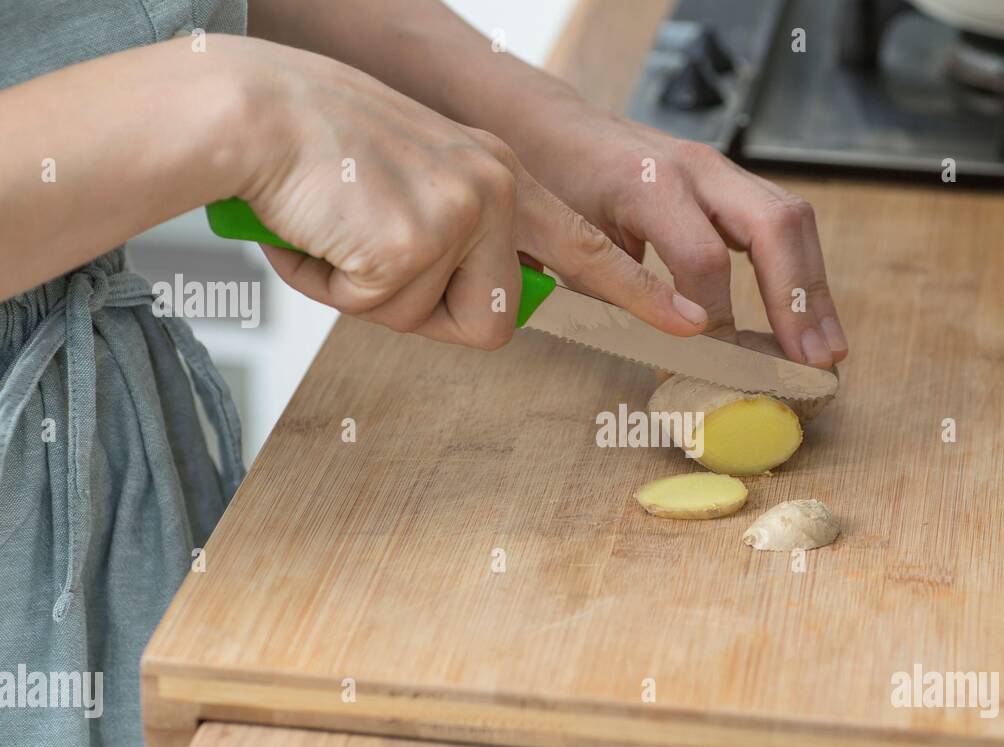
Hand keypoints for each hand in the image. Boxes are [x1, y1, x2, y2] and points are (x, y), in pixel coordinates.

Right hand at [227, 40, 708, 347]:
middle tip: (373, 255)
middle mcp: (494, 187)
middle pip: (497, 319)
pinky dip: (336, 288)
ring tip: (342, 234)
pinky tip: (320, 233)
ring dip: (378, 299)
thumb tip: (478, 307)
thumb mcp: (414, 192)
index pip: (586, 243)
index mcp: (498, 175)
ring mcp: (463, 210)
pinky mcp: (420, 235)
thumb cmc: (319, 158)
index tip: (692, 319)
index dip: (639, 289)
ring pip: (437, 322)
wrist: (253, 110)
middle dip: (430, 312)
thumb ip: (459, 244)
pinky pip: (383, 310)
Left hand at [520, 111, 847, 368]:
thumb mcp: (572, 246)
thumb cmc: (559, 190)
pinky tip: (812, 316)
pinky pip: (784, 222)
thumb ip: (620, 297)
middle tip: (815, 359)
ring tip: (830, 349)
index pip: (703, 258)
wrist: (560, 130)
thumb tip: (670, 365)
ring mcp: (721, 169)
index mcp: (647, 184)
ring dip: (815, 289)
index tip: (722, 369)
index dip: (718, 320)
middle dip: (800, 298)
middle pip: (773, 225)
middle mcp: (696, 168)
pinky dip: (803, 271)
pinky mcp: (733, 181)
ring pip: (792, 219)